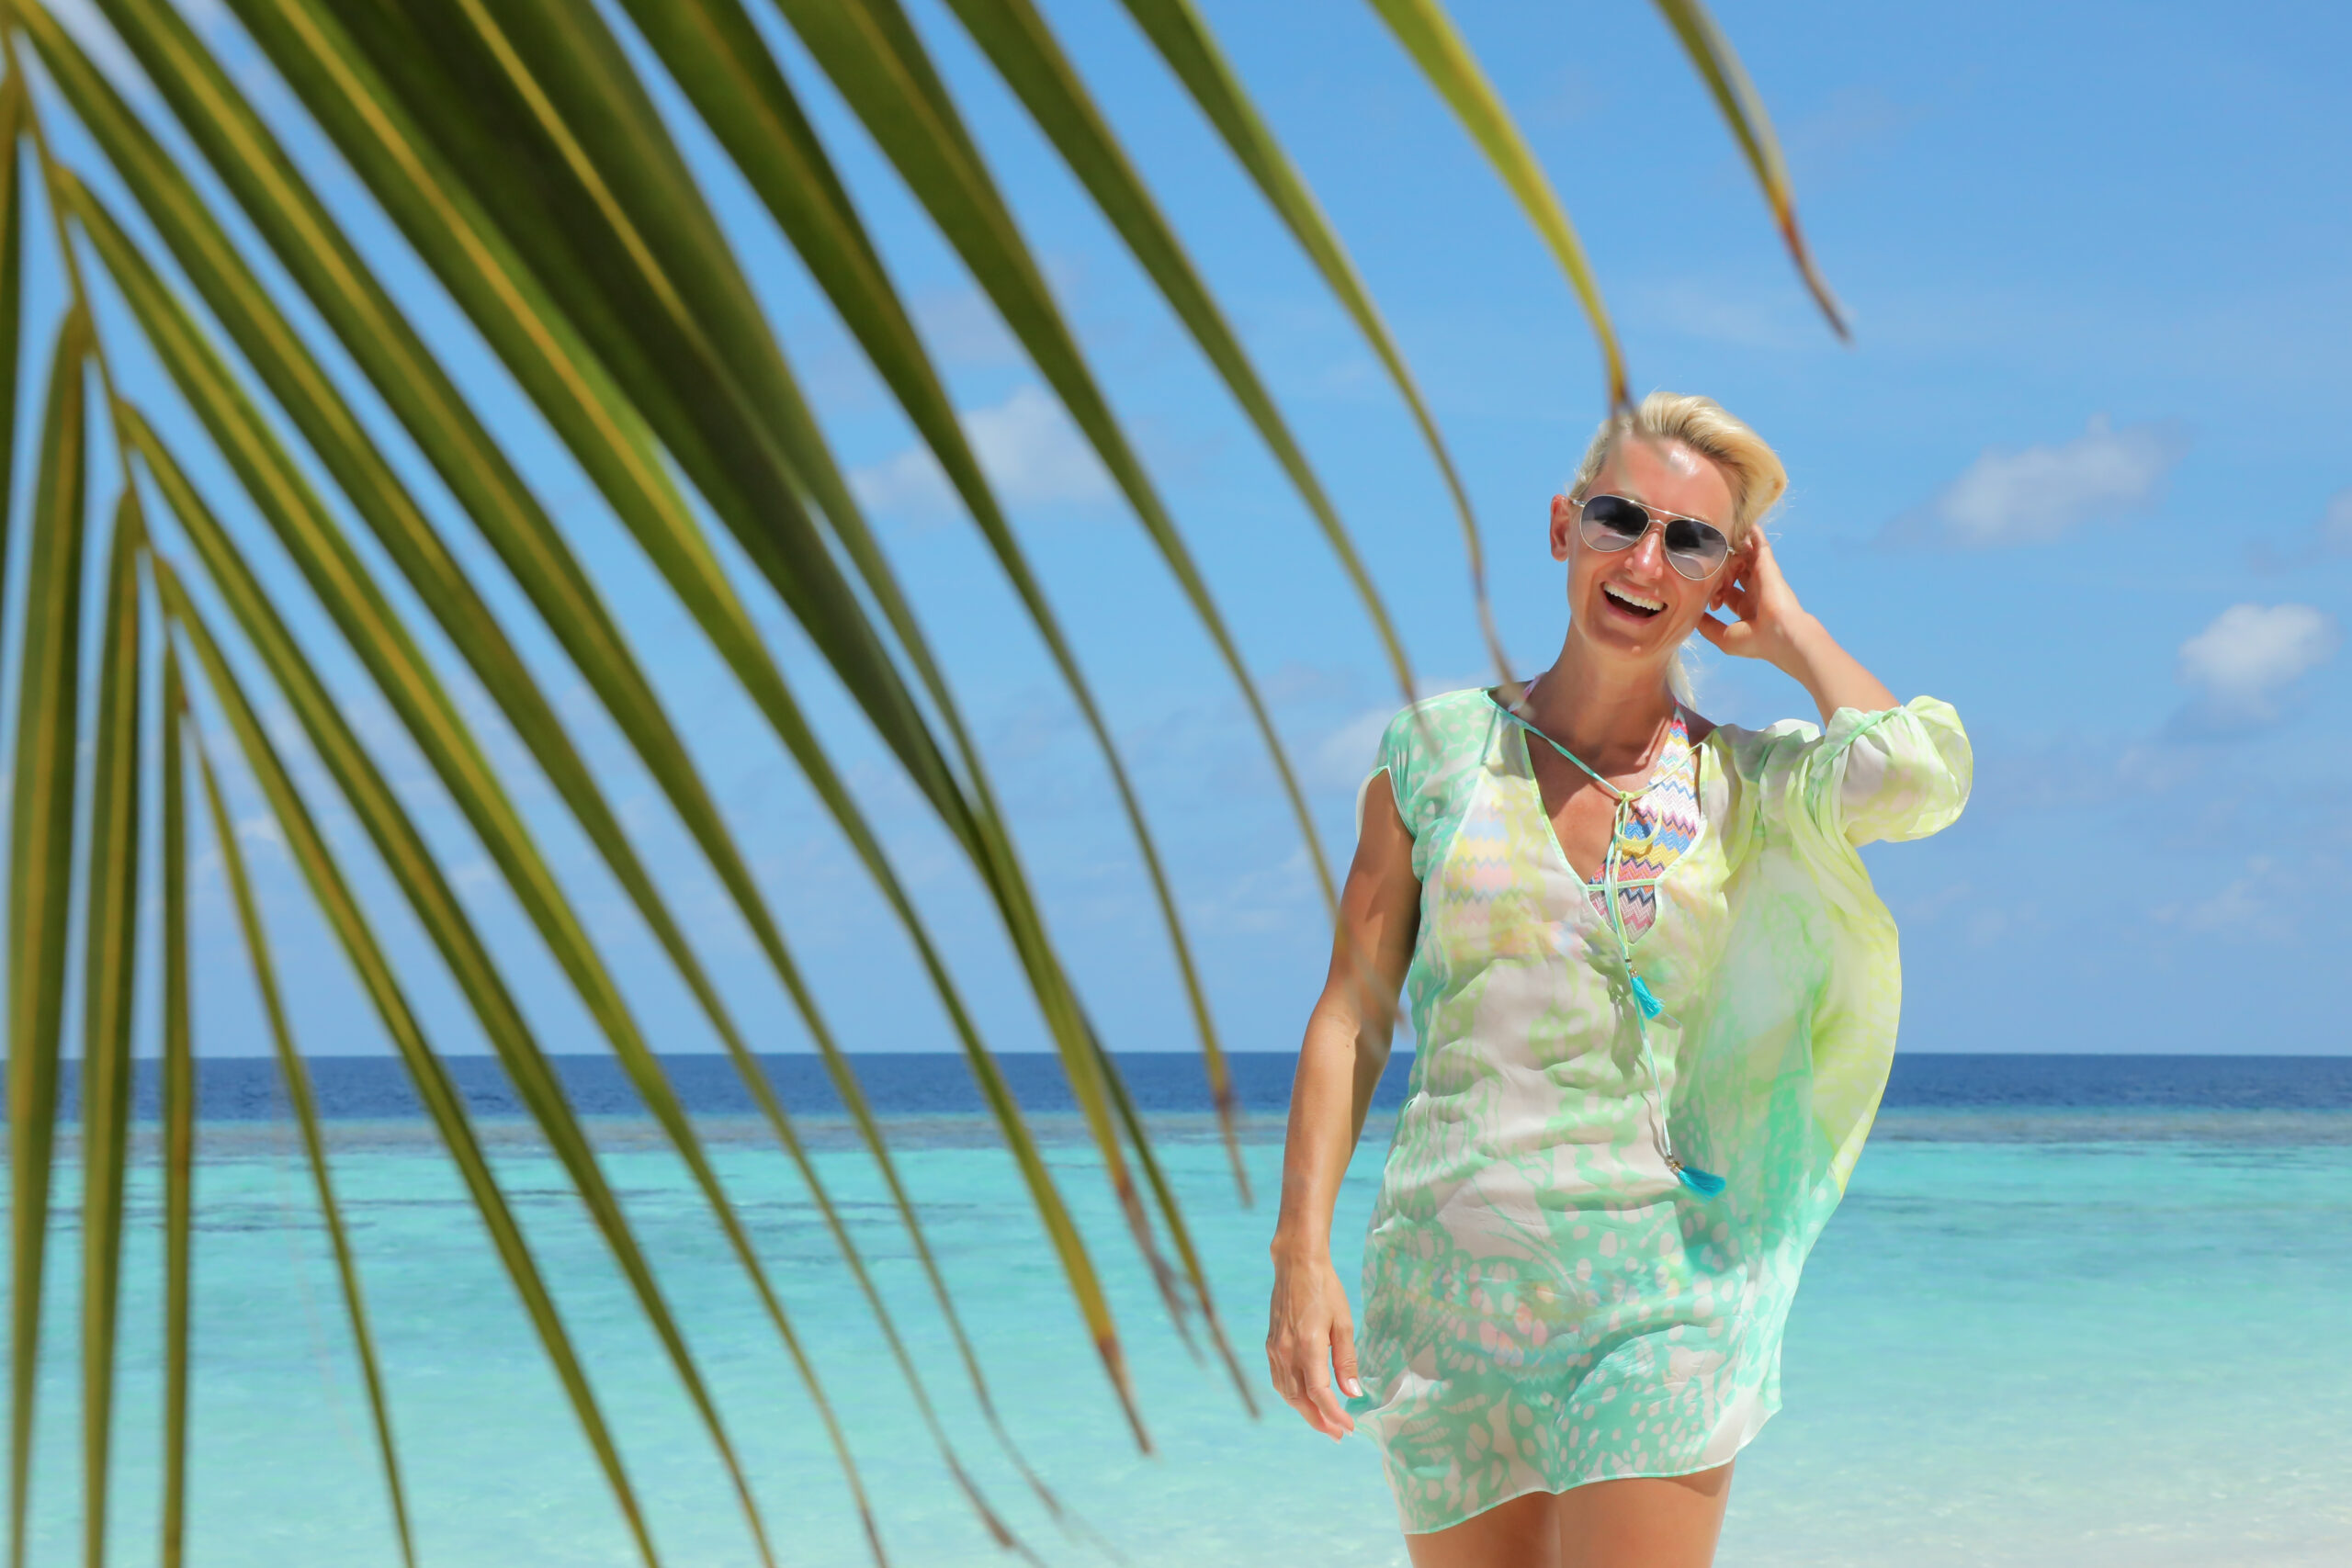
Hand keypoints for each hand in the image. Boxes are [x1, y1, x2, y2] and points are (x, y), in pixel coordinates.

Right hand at [1265, 1246, 1360, 1439]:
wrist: (1296, 1264)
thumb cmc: (1325, 1289)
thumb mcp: (1344, 1323)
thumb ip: (1346, 1360)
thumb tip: (1352, 1393)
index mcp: (1307, 1345)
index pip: (1319, 1393)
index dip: (1334, 1415)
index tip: (1349, 1427)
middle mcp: (1286, 1351)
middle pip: (1300, 1400)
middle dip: (1319, 1421)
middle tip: (1338, 1434)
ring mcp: (1275, 1349)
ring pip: (1286, 1393)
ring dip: (1304, 1412)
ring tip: (1324, 1422)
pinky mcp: (1271, 1345)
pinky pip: (1279, 1380)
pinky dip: (1292, 1396)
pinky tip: (1305, 1399)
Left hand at [1695, 528, 1817, 674]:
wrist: (1781, 634)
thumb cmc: (1754, 641)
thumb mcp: (1723, 637)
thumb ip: (1706, 625)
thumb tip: (1691, 615)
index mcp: (1746, 610)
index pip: (1726, 592)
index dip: (1712, 589)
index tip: (1697, 588)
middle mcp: (1755, 593)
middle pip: (1733, 573)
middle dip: (1719, 568)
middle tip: (1703, 562)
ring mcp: (1762, 578)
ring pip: (1743, 560)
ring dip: (1732, 551)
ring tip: (1716, 538)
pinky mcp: (1768, 566)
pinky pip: (1760, 546)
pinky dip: (1755, 536)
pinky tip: (1747, 525)